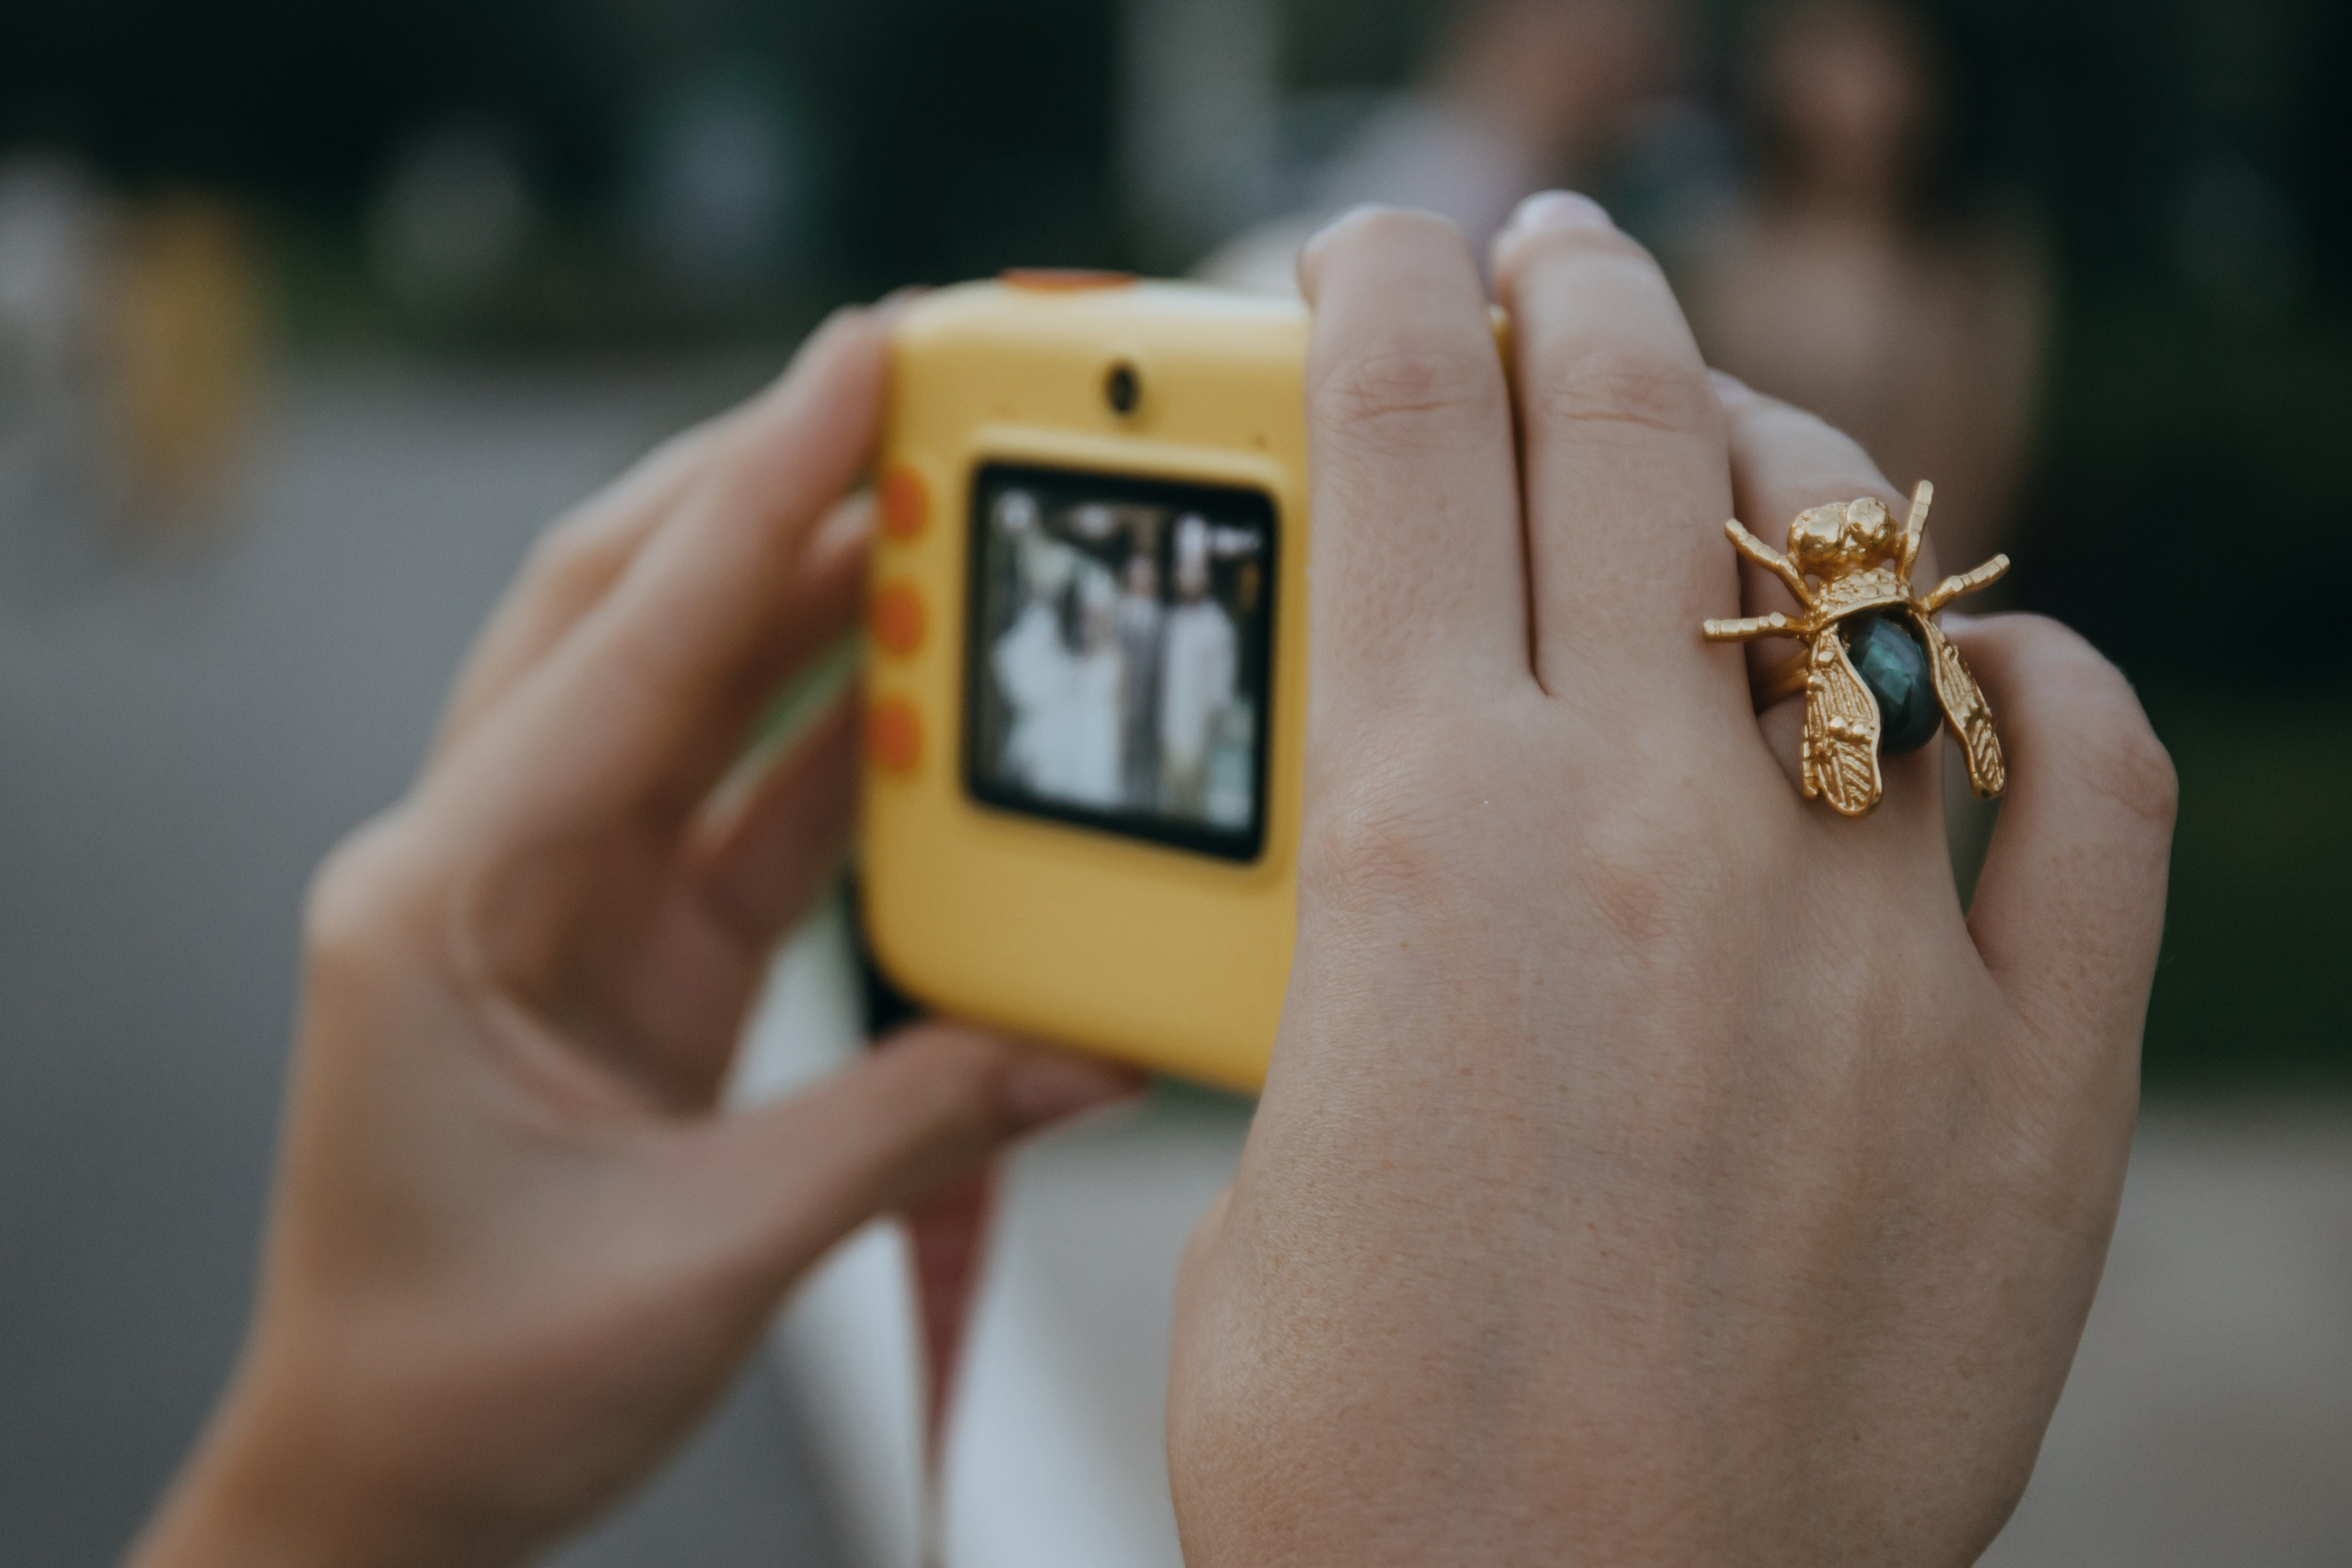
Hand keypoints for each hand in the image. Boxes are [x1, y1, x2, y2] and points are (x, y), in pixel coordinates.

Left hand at [128, 307, 1137, 1567]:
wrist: (384, 1479)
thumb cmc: (467, 1381)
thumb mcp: (699, 1261)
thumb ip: (907, 1132)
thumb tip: (1086, 1050)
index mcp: (442, 904)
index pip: (620, 651)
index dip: (751, 494)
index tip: (855, 360)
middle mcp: (479, 867)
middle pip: (627, 614)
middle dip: (765, 489)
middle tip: (911, 393)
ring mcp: (549, 901)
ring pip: (685, 692)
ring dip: (807, 598)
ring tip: (940, 510)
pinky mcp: (618, 950)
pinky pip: (736, 802)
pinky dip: (832, 739)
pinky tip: (924, 692)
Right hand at [1167, 197, 2172, 1564]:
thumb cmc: (1363, 1451)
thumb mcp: (1268, 1129)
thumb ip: (1347, 940)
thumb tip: (1413, 846)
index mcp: (1414, 847)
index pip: (1395, 443)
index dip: (1377, 292)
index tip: (1375, 247)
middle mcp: (1649, 842)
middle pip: (1627, 431)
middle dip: (1579, 295)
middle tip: (1557, 264)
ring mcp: (1870, 940)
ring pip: (1857, 558)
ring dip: (1780, 453)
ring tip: (1733, 442)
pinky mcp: (2034, 1069)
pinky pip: (2098, 770)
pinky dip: (2044, 682)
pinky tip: (1985, 677)